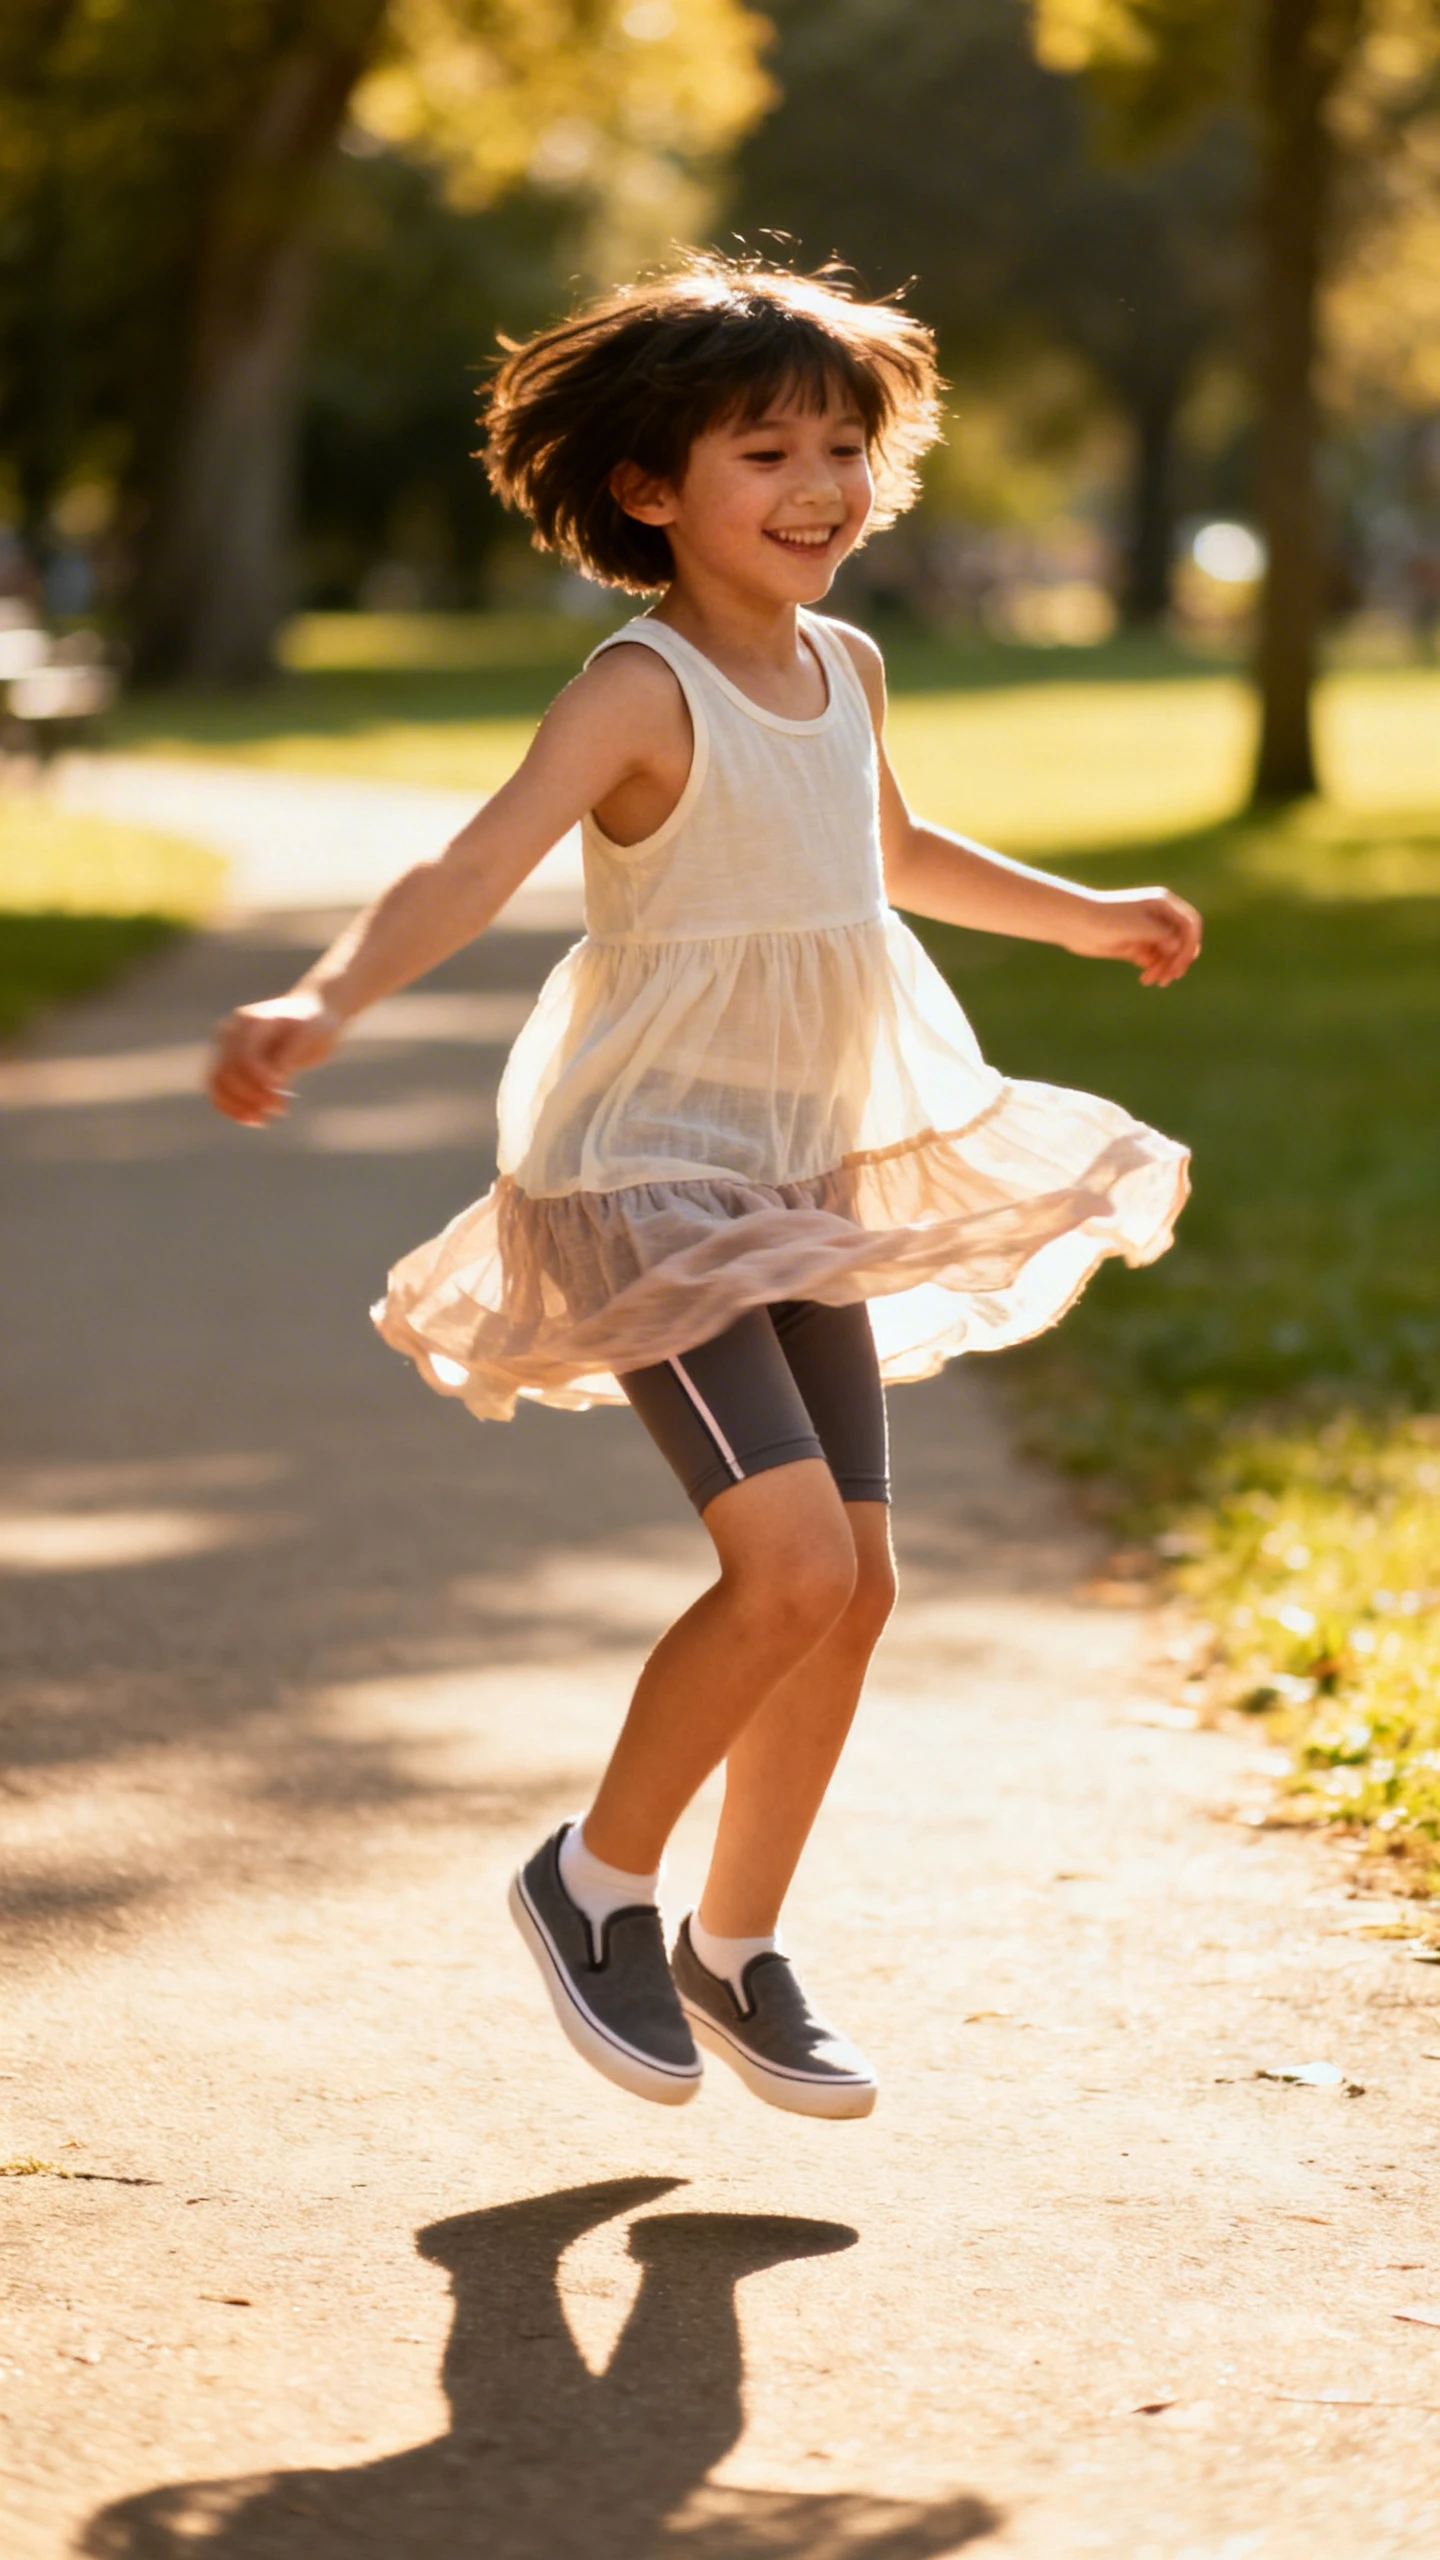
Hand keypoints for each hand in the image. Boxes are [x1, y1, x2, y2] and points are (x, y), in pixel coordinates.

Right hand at [208, 989, 340, 1125]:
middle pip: (227, 1072)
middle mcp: (231, 1031)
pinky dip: (231, 1107)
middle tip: (281, 1108)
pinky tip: (253, 1119)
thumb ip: (289, 1056)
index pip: (244, 1056)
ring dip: (237, 1106)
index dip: (260, 1079)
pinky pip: (217, 1089)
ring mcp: (224, 1046)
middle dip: (251, 1096)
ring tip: (264, 1120)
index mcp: (251, 1020)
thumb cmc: (314, 1026)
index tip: (282, 1090)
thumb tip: (272, 1083)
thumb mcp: (310, 1037)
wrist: (310, 1016)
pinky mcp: (226, 1062)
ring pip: (216, 1083)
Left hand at [1067, 886, 1202, 986]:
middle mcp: (1158, 917)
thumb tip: (1181, 948)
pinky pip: (1153, 960)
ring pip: (1167, 953)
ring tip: (1154, 981)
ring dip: (1165, 968)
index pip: (1190, 924)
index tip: (1182, 962)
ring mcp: (1147, 932)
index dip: (1191, 944)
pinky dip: (1153, 970)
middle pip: (1181, 941)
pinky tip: (1145, 979)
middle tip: (1170, 977)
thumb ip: (1165, 937)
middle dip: (1177, 960)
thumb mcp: (1142, 927)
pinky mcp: (1135, 945)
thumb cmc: (1109, 919)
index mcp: (1164, 904)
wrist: (1077, 923)